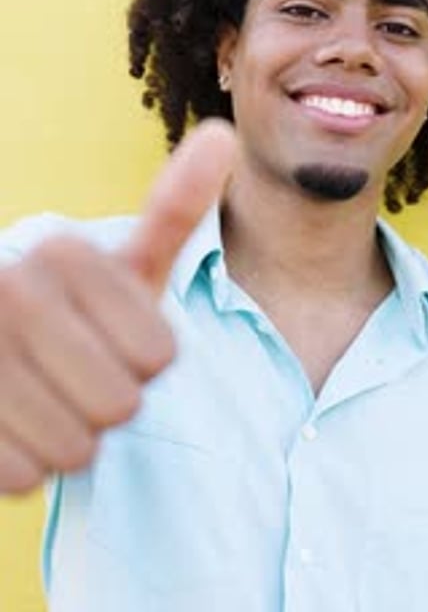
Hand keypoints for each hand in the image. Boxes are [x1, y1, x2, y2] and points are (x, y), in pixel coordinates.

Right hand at [0, 119, 236, 493]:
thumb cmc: (73, 315)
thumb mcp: (123, 266)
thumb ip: (174, 208)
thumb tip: (222, 133)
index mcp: (63, 253)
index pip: (159, 357)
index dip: (142, 361)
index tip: (104, 335)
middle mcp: (10, 291)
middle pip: (121, 404)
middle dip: (107, 403)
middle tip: (73, 374)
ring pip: (75, 449)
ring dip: (68, 439)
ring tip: (41, 397)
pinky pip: (27, 478)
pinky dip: (26, 467)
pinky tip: (9, 425)